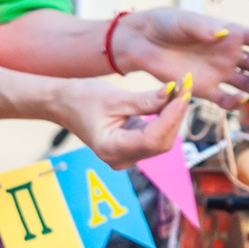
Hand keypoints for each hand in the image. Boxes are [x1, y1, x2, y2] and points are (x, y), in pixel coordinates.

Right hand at [54, 77, 185, 167]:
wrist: (63, 104)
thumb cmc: (81, 99)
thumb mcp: (114, 98)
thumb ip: (145, 100)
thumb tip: (174, 93)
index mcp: (111, 149)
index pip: (152, 138)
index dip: (171, 116)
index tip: (184, 94)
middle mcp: (120, 159)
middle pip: (160, 142)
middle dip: (175, 115)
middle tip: (185, 87)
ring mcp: (126, 157)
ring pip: (161, 141)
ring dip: (172, 117)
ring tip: (180, 91)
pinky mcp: (131, 149)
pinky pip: (155, 137)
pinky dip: (164, 119)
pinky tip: (171, 100)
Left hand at [117, 7, 248, 105]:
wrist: (141, 41)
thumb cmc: (165, 22)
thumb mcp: (185, 20)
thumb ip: (203, 28)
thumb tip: (223, 33)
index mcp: (230, 33)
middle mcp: (230, 54)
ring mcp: (219, 72)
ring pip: (248, 85)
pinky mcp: (204, 88)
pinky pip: (225, 99)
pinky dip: (235, 103)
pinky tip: (241, 104)